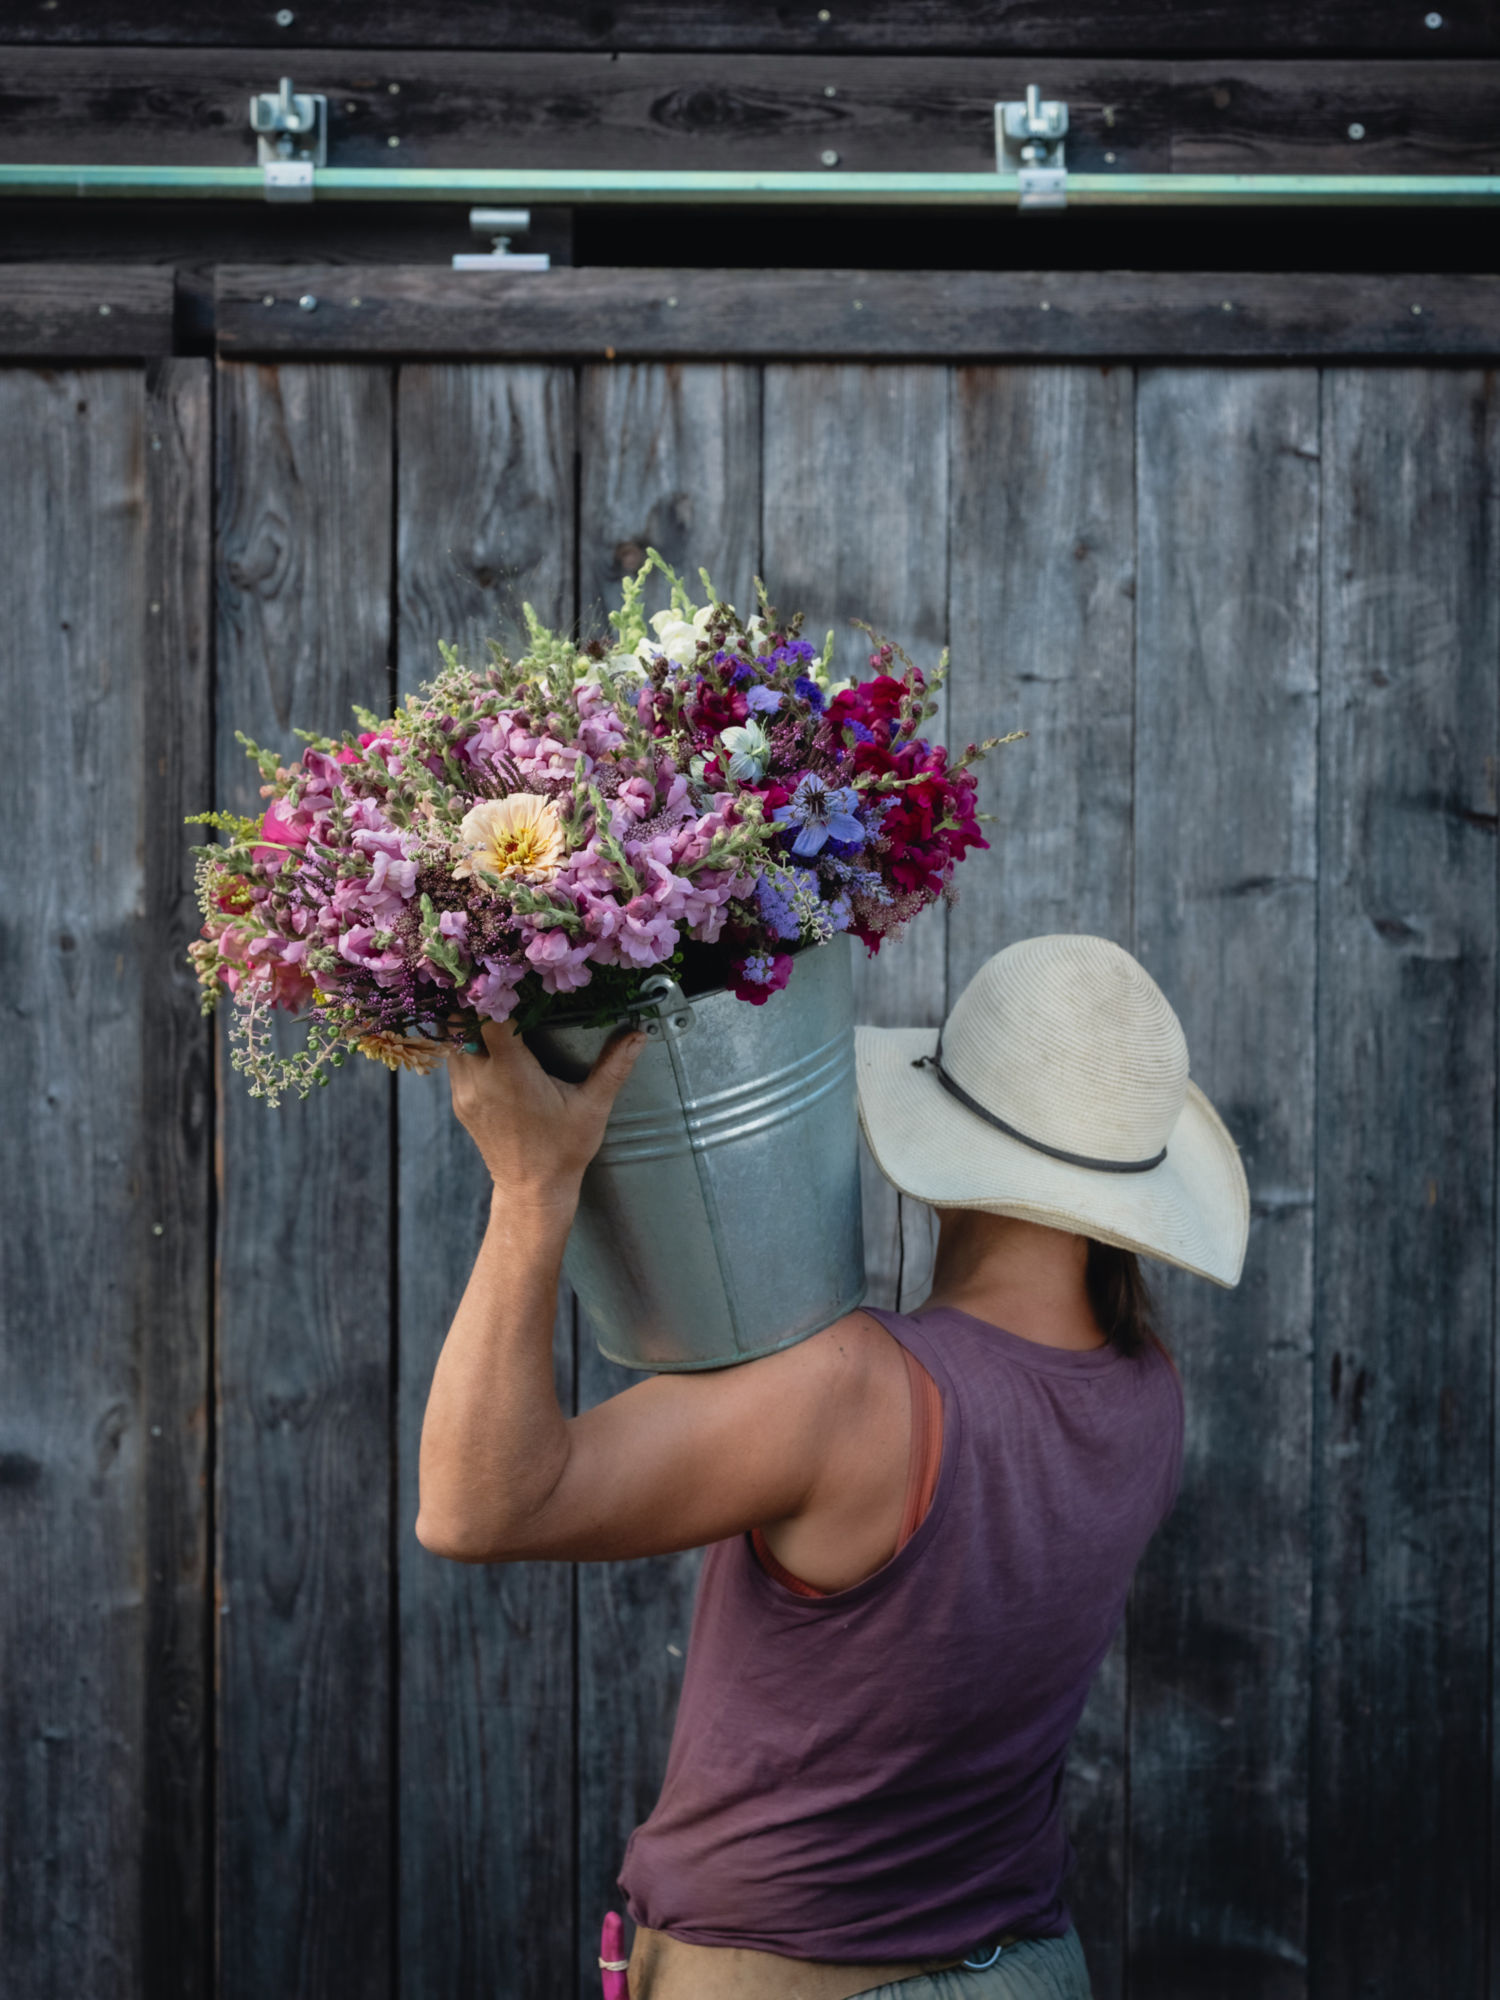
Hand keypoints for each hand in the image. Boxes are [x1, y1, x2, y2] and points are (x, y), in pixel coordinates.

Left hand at [446, 1018, 646, 1206]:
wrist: (532, 1190)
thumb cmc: (564, 1149)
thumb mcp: (593, 1107)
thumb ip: (614, 1067)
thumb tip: (639, 1035)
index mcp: (512, 1073)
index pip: (488, 1018)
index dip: (497, 998)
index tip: (514, 987)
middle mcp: (481, 1079)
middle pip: (460, 1024)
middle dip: (478, 1008)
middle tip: (503, 998)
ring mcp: (465, 1093)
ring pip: (452, 1042)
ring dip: (470, 1029)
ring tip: (496, 1020)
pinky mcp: (460, 1103)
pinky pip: (454, 1064)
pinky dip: (467, 1050)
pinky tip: (491, 1049)